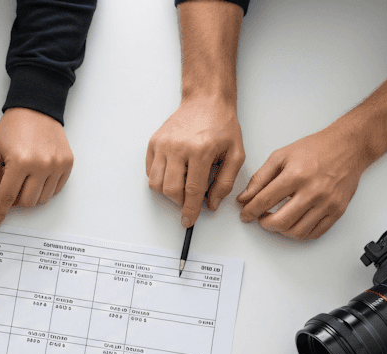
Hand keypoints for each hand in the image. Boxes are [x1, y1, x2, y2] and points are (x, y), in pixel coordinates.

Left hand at [0, 107, 73, 227]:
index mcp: (20, 161)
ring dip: (30, 195)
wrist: (35, 108)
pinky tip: (36, 176)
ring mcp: (57, 165)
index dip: (0, 211)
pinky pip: (55, 190)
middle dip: (15, 202)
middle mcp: (41, 165)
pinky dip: (44, 189)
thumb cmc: (12, 127)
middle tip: (10, 190)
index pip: (8, 197)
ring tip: (23, 180)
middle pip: (27, 202)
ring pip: (42, 199)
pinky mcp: (67, 164)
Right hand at [147, 96, 244, 226]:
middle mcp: (178, 147)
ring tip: (182, 185)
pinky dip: (160, 179)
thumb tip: (212, 204)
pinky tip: (174, 173)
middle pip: (171, 190)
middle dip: (180, 203)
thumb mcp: (236, 154)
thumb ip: (226, 182)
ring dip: (168, 192)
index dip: (191, 210)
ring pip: (156, 183)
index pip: (193, 190)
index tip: (188, 221)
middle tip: (189, 201)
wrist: (206, 100)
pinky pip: (150, 171)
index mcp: (201, 150)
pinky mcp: (154, 142)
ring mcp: (163, 144)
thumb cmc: (222, 125)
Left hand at [236, 127, 369, 239]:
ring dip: (281, 231)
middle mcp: (313, 191)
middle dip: (264, 224)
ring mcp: (327, 203)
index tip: (245, 215)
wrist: (348, 147)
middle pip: (280, 221)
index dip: (250, 211)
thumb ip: (260, 177)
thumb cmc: (315, 149)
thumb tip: (245, 198)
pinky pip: (315, 233)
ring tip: (276, 221)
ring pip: (297, 232)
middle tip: (260, 219)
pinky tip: (294, 224)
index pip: (265, 200)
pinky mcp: (338, 210)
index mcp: (296, 175)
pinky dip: (300, 234)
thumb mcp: (281, 155)